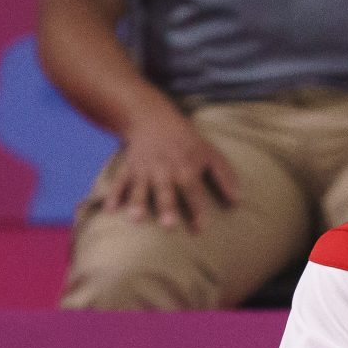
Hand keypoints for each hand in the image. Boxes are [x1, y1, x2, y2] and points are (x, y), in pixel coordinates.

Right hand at [110, 103, 241, 231]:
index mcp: (186, 167)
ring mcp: (145, 169)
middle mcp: (164, 170)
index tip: (199, 229)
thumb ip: (225, 176)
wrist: (152, 117)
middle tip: (168, 226)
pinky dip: (114, 194)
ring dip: (138, 202)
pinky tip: (110, 209)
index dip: (197, 210)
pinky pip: (120, 180)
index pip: (193, 191)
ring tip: (135, 219)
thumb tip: (238, 201)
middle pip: (166, 191)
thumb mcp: (209, 152)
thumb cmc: (186, 140)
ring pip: (140, 187)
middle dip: (166, 207)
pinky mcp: (129, 167)